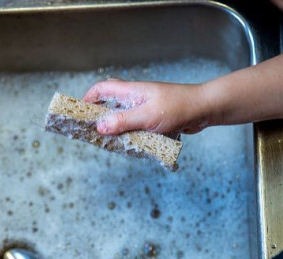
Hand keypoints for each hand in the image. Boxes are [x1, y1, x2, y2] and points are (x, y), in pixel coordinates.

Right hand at [83, 79, 208, 134]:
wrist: (204, 109)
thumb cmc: (179, 107)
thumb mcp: (147, 116)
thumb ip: (123, 121)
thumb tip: (99, 126)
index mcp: (131, 91)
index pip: (102, 89)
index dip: (88, 99)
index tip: (79, 113)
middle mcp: (136, 98)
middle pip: (110, 104)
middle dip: (99, 117)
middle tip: (91, 132)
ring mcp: (145, 108)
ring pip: (123, 118)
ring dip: (116, 129)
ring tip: (109, 143)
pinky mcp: (153, 119)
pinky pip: (135, 127)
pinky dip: (130, 135)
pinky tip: (130, 146)